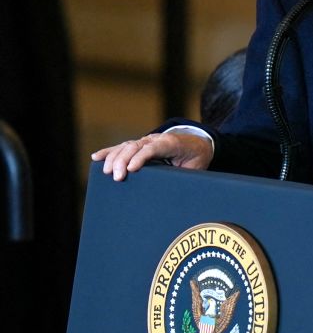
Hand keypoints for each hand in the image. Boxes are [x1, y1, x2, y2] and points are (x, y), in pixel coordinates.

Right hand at [91, 133, 213, 180]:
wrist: (198, 144)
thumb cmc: (196, 159)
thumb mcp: (196, 168)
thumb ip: (185, 177)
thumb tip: (176, 193)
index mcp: (171, 143)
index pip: (153, 148)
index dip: (141, 158)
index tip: (131, 169)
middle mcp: (156, 139)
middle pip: (135, 146)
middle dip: (123, 161)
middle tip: (117, 178)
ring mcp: (146, 141)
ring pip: (126, 146)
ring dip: (113, 158)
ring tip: (105, 173)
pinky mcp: (139, 145)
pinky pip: (121, 147)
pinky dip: (108, 152)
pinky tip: (95, 158)